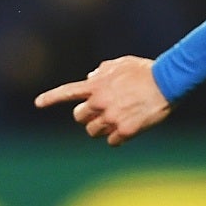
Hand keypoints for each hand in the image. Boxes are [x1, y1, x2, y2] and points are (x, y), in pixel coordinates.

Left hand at [35, 56, 170, 145]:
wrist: (167, 82)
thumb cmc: (146, 70)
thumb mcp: (121, 64)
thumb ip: (102, 71)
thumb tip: (90, 78)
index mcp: (96, 86)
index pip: (67, 92)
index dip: (50, 98)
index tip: (37, 103)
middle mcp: (100, 103)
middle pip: (79, 118)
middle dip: (87, 117)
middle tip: (101, 113)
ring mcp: (111, 118)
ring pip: (93, 132)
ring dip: (101, 128)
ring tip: (116, 120)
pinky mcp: (125, 130)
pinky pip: (111, 142)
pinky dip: (117, 138)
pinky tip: (127, 129)